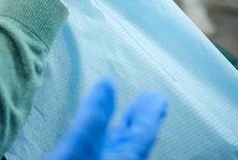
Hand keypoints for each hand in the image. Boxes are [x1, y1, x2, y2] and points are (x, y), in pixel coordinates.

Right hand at [44, 79, 167, 159]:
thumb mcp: (81, 145)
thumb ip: (95, 115)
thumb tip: (107, 84)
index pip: (145, 133)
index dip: (150, 113)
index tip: (156, 98)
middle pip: (134, 144)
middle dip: (139, 122)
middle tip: (145, 104)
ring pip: (118, 153)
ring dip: (121, 134)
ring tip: (124, 120)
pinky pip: (104, 158)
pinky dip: (104, 146)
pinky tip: (97, 146)